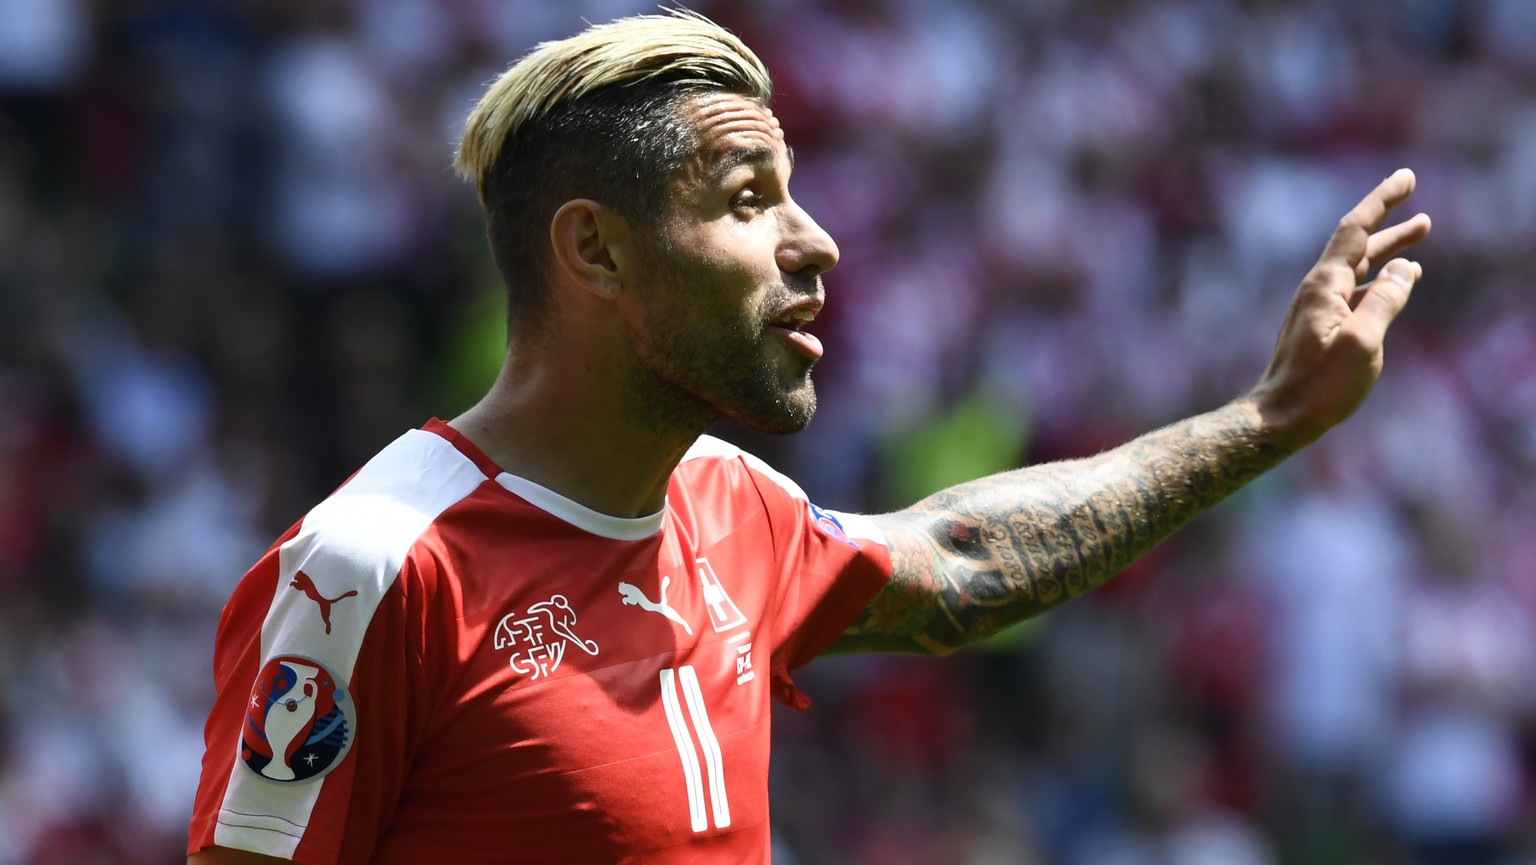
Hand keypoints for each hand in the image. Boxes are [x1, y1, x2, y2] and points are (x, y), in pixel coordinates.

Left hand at [1246, 168, 1431, 449]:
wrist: (1278, 417)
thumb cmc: (1320, 386)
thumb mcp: (1364, 341)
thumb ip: (1387, 300)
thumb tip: (1406, 269)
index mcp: (1325, 285)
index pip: (1356, 229)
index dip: (1382, 200)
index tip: (1406, 176)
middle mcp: (1318, 289)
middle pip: (1359, 243)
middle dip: (1390, 220)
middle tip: (1416, 197)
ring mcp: (1318, 307)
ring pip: (1359, 266)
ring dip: (1389, 248)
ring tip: (1421, 233)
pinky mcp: (1321, 325)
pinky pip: (1356, 289)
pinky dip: (1380, 277)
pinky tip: (1399, 280)